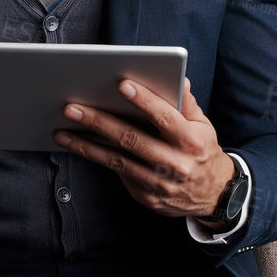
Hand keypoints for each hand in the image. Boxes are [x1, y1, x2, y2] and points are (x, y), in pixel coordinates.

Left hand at [52, 75, 235, 222]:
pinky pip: (119, 174)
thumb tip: (177, 79)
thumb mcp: (203, 126)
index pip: (165, 117)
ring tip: (63, 131)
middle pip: (132, 139)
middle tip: (72, 108)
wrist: (214, 195)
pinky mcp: (147, 197)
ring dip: (86, 145)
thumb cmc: (203, 152)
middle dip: (99, 122)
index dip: (144, 100)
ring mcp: (159, 184)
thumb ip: (187, 104)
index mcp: (191, 142)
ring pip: (117, 161)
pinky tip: (79, 147)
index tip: (121, 84)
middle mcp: (175, 164)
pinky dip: (98, 160)